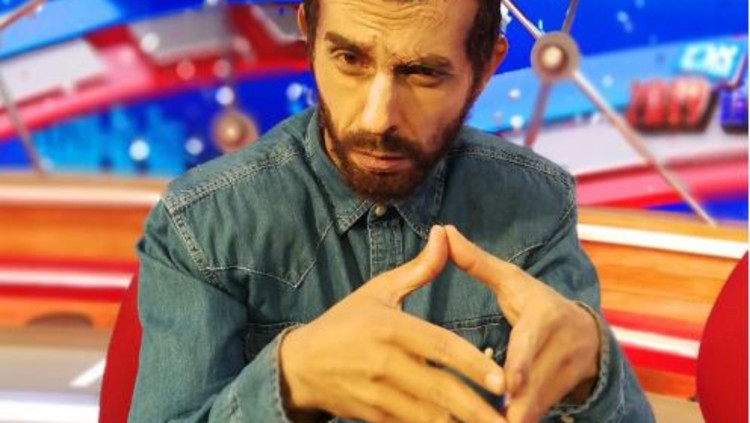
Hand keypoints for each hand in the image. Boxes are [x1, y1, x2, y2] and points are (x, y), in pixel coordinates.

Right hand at [280, 226, 506, 422]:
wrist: (301, 365)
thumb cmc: (345, 322)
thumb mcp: (379, 290)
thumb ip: (419, 269)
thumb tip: (445, 234)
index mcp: (390, 328)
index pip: (440, 347)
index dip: (473, 364)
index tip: (502, 380)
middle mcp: (385, 363)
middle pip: (441, 391)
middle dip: (478, 409)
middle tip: (510, 418)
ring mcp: (379, 395)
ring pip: (430, 417)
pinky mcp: (374, 417)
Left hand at [445, 226, 600, 422]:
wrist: (587, 333)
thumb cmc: (536, 303)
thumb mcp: (510, 280)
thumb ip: (475, 261)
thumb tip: (442, 231)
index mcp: (546, 315)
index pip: (532, 341)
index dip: (522, 363)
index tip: (509, 383)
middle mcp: (563, 346)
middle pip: (535, 379)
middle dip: (516, 402)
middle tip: (494, 418)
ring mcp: (569, 374)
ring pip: (539, 402)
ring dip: (517, 415)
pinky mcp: (566, 395)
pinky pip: (541, 413)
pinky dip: (521, 419)